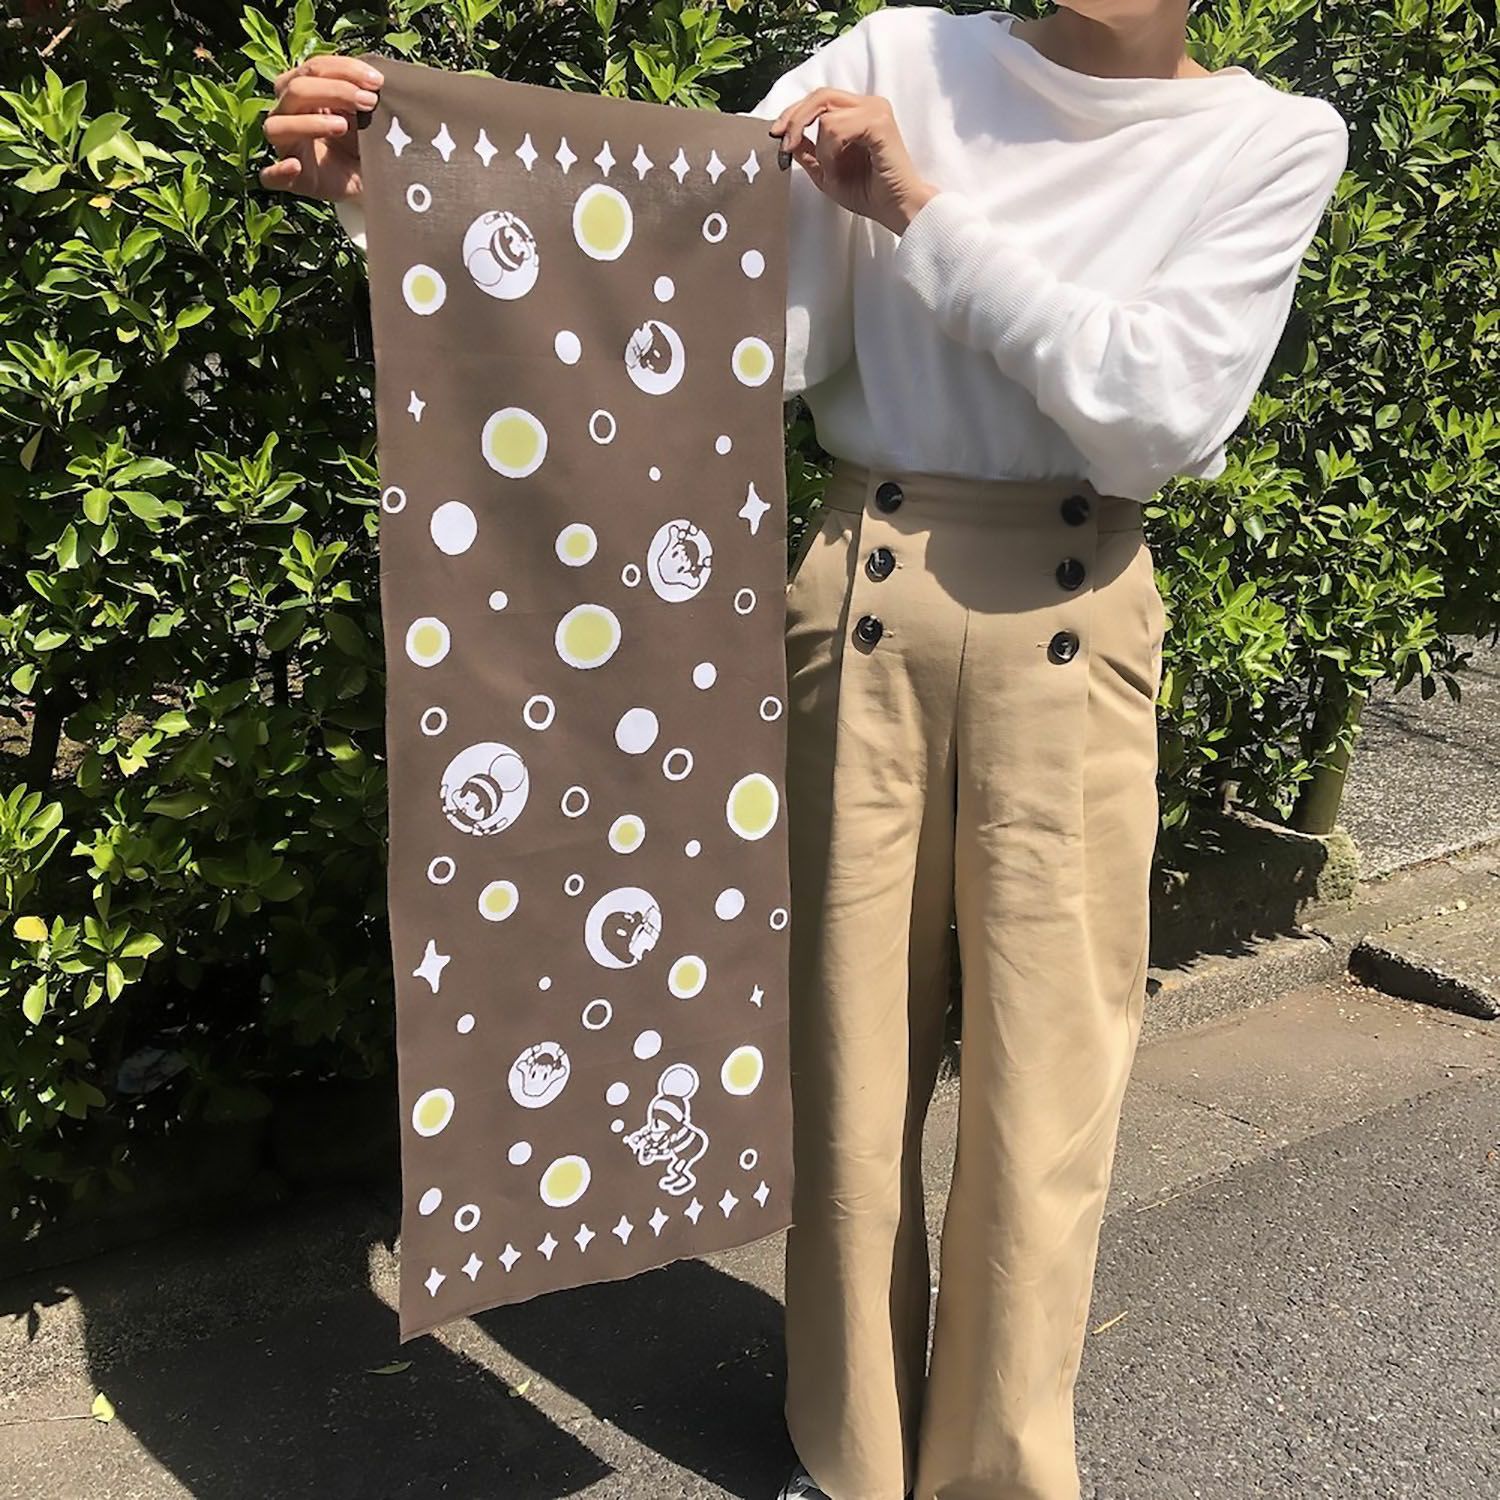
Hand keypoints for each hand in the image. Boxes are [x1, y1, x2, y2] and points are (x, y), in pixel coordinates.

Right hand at [259, 54, 384, 203]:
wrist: (370, 180)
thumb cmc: (362, 141)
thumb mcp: (365, 114)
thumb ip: (362, 92)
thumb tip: (374, 78)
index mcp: (303, 92)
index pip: (313, 68)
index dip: (344, 69)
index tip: (376, 81)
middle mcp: (288, 114)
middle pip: (295, 90)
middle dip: (335, 90)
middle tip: (369, 101)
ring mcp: (286, 147)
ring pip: (277, 126)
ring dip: (310, 122)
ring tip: (342, 126)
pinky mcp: (290, 181)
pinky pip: (270, 176)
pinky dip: (278, 170)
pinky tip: (295, 166)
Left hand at [770, 87, 938, 235]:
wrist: (896, 209)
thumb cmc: (870, 194)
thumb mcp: (827, 173)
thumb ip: (808, 152)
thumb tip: (787, 137)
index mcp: (856, 113)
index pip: (819, 99)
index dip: (793, 113)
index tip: (777, 134)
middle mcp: (867, 105)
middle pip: (819, 95)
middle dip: (795, 120)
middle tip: (785, 145)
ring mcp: (874, 110)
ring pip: (825, 114)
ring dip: (820, 148)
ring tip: (832, 170)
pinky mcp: (878, 121)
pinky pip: (835, 127)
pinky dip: (830, 151)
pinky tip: (839, 167)